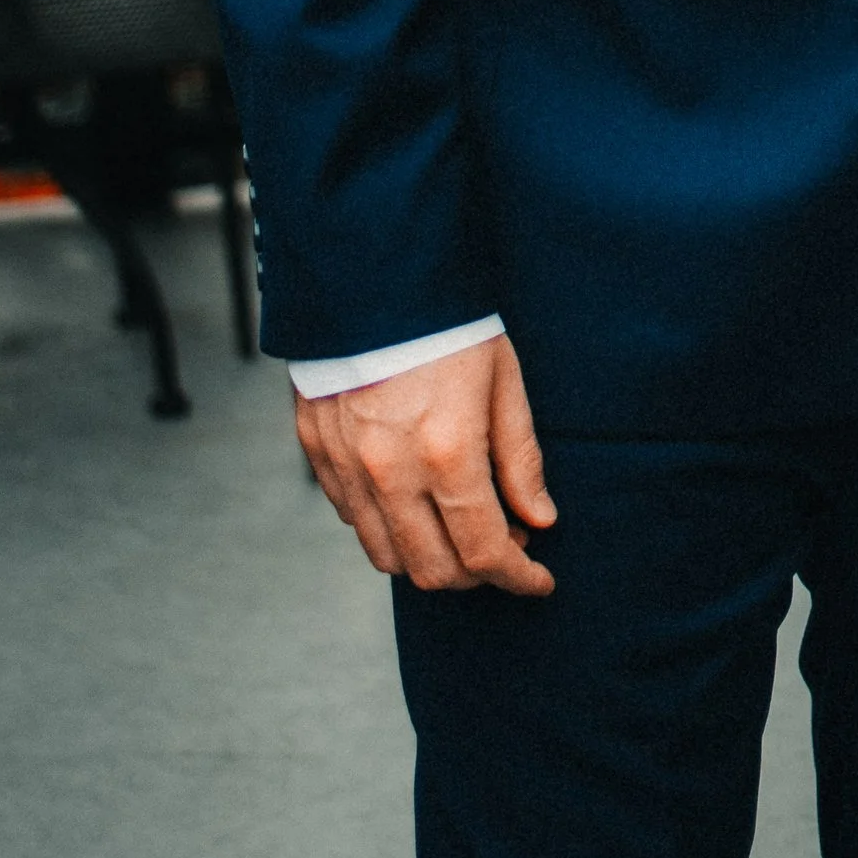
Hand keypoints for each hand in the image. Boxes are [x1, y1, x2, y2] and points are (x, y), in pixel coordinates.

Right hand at [293, 331, 556, 595]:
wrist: (371, 276)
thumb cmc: (449, 325)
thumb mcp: (503, 382)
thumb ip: (520, 459)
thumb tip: (539, 519)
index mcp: (447, 453)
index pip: (484, 553)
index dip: (518, 578)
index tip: (539, 580)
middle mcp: (390, 473)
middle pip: (433, 571)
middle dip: (477, 577)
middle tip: (505, 550)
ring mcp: (347, 468)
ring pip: (387, 556)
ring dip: (430, 560)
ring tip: (462, 530)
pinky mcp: (317, 454)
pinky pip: (354, 519)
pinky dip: (389, 528)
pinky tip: (417, 502)